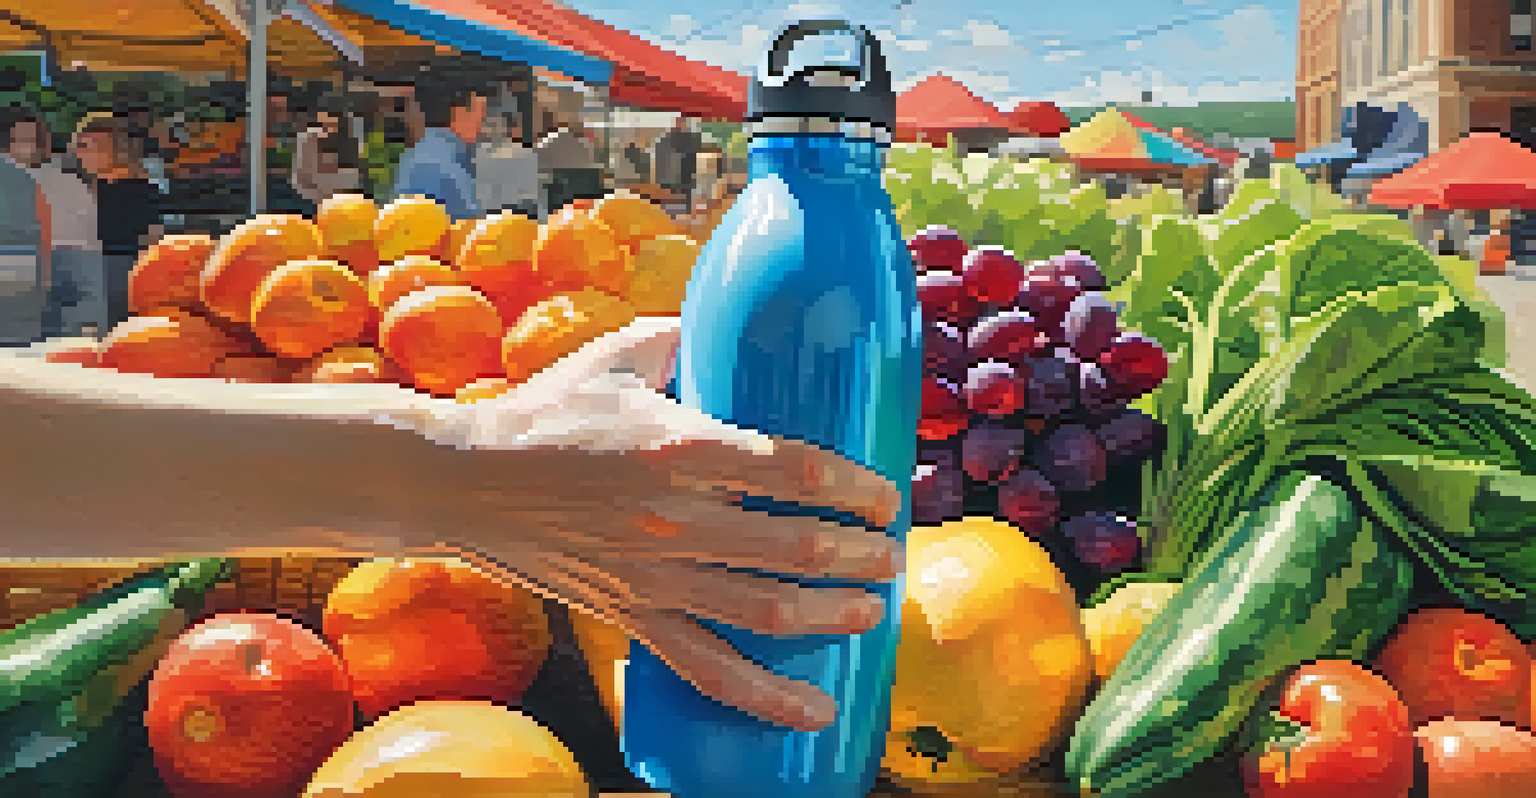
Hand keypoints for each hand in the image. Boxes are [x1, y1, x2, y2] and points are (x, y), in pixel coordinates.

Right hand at [402, 318, 903, 731]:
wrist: (461, 480)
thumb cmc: (544, 412)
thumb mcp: (618, 356)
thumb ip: (683, 339)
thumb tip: (732, 325)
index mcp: (678, 444)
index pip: (793, 468)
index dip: (855, 486)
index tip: (885, 496)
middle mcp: (673, 515)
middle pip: (796, 546)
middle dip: (861, 555)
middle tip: (890, 554)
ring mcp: (653, 573)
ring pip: (766, 608)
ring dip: (832, 614)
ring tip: (871, 609)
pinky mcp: (631, 614)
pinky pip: (708, 668)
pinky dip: (766, 696)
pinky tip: (814, 710)